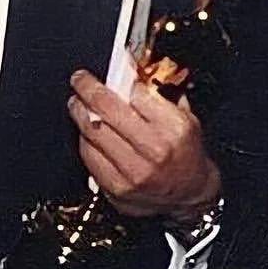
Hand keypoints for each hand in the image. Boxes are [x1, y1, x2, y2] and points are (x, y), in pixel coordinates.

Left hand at [68, 70, 220, 219]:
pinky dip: (85, 140)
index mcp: (174, 129)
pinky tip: (87, 132)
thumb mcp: (187, 118)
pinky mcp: (116, 188)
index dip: (123, 80)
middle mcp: (153, 150)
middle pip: (108, 110)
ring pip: (93, 132)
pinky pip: (89, 157)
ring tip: (77, 103)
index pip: (136, 94)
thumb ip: (161, 96)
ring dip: (80, 113)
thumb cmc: (187, 155)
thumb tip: (132, 75)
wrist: (189, 196)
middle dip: (88, 89)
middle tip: (80, 80)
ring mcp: (132, 172)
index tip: (116, 73)